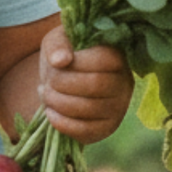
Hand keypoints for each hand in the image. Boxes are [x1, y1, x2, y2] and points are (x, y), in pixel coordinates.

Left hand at [37, 23, 132, 145]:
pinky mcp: (108, 127)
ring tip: (46, 95)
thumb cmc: (65, 55)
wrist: (65, 79)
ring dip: (59, 103)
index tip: (56, 64)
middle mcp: (125, 83)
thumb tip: (60, 61)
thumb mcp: (58, 40)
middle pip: (95, 85)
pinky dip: (63, 123)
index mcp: (117, 56)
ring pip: (90, 109)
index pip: (102, 60)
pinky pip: (87, 131)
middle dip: (62, 85)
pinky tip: (51, 112)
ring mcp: (119, 107)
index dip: (74, 63)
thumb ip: (58, 45)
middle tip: (46, 84)